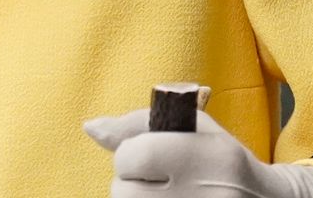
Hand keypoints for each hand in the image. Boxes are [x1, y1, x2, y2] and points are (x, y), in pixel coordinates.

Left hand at [84, 106, 312, 197]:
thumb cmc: (222, 159)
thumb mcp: (193, 126)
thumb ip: (138, 123)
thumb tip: (90, 127)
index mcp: (201, 156)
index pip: (129, 157)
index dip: (130, 155)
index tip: (148, 156)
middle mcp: (201, 195)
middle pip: (123, 193)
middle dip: (132, 184)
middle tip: (157, 181)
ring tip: (164, 195)